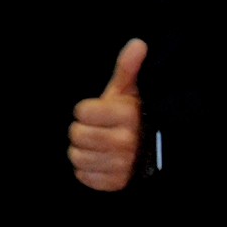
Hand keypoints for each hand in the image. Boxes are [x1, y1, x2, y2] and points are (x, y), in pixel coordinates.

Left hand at [68, 38, 145, 191]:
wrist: (150, 151)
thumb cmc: (133, 116)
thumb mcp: (129, 91)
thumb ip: (128, 68)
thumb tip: (137, 44)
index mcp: (126, 115)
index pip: (81, 112)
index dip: (86, 110)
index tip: (99, 112)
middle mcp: (125, 141)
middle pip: (76, 135)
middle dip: (82, 130)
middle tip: (96, 129)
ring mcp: (120, 165)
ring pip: (76, 157)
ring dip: (83, 151)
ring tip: (97, 145)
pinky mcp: (115, 183)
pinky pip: (84, 176)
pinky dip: (87, 170)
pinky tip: (99, 160)